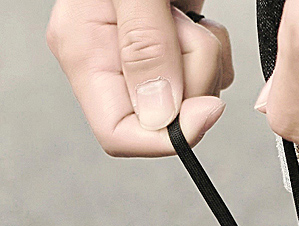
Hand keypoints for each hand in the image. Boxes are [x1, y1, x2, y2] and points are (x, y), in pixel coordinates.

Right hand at [47, 0, 233, 156]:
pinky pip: (203, 77)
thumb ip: (145, 47)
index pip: (117, 133)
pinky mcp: (169, 46)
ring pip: (187, 98)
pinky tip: (200, 20)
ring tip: (190, 15)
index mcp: (85, 50)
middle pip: (161, 117)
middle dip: (192, 81)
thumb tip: (159, 118)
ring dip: (206, 61)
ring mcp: (140, 54)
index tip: (205, 111)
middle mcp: (110, 60)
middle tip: (189, 29)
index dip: (165, 137)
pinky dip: (214, 52)